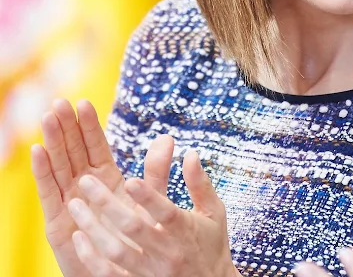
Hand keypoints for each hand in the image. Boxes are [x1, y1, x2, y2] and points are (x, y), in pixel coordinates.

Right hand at [31, 99, 172, 276]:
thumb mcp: (150, 201)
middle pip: (74, 151)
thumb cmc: (140, 239)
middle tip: (60, 102)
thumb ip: (156, 171)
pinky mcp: (58, 223)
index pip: (96, 146)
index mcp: (108, 178)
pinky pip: (49, 193)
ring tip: (48, 117)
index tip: (83, 102)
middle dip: (67, 127)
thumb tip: (168, 138)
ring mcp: (71, 203)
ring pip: (60, 166)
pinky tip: (38, 150)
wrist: (130, 274)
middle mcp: (86, 187)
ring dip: (53, 142)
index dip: (89, 125)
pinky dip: (43, 171)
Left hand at [66, 146, 238, 276]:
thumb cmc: (211, 245)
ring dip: (92, 227)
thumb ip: (200, 183)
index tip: (129, 180)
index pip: (164, 212)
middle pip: (133, 228)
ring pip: (115, 252)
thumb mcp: (213, 213)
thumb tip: (190, 153)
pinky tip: (78, 237)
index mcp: (184, 230)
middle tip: (86, 181)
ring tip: (74, 204)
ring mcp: (151, 273)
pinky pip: (109, 275)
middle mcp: (166, 252)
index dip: (147, 197)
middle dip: (106, 203)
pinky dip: (90, 258)